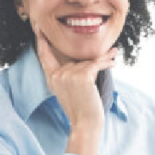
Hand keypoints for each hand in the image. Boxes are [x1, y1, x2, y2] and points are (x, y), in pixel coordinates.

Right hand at [34, 29, 117, 154]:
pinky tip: (114, 62)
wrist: (85, 123)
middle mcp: (58, 74)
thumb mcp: (66, 91)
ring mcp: (69, 74)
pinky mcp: (82, 76)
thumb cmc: (80, 109)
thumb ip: (67, 76)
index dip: (42, 43)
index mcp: (52, 78)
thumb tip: (81, 62)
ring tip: (114, 56)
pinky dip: (106, 62)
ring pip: (88, 61)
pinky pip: (96, 64)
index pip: (44, 56)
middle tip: (110, 50)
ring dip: (104, 59)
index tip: (40, 31)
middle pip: (76, 58)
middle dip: (94, 57)